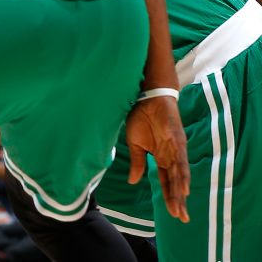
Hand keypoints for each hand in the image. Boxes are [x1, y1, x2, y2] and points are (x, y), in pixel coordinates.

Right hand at [126, 96, 189, 221]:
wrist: (146, 98)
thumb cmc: (140, 118)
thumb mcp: (135, 144)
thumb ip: (137, 163)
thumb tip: (133, 181)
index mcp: (159, 157)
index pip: (165, 182)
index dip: (169, 197)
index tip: (172, 214)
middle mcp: (170, 157)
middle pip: (175, 183)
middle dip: (178, 201)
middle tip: (181, 218)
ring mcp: (175, 150)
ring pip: (179, 176)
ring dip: (180, 193)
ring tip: (181, 209)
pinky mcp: (178, 141)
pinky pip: (181, 161)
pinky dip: (183, 175)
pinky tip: (184, 188)